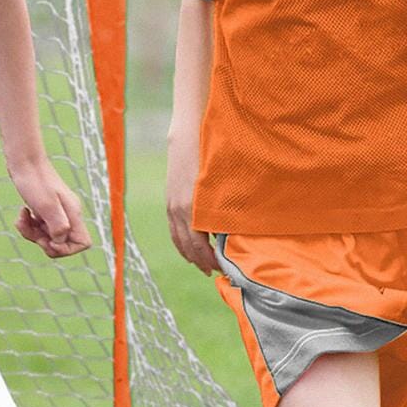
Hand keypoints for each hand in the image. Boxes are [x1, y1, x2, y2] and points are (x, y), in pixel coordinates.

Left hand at [9, 158, 90, 258]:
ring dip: (32, 234)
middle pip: (62, 243)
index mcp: (73, 214)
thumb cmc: (35, 180)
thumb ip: (58, 225)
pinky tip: (22, 213)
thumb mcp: (46, 205)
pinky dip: (28, 225)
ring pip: (47, 237)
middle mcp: (67, 215)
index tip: (49, 240)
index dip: (66, 249)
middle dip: (44, 243)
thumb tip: (60, 241)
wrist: (23, 160)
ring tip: (23, 218)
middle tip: (33, 231)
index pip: (83, 243)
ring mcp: (56, 212)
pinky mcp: (44, 210)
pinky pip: (38, 228)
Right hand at [164, 136, 218, 273]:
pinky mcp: (170, 201)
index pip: (199, 246)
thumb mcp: (223, 184)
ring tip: (202, 264)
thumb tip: (236, 230)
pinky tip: (189, 247)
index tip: (223, 268)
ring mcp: (171, 206)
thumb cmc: (211, 155)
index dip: (210, 260)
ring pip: (178, 240)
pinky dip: (181, 243)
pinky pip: (173, 230)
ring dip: (189, 255)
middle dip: (201, 262)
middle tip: (215, 272)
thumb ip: (225, 207)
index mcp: (192, 210)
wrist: (188, 134)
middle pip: (187, 247)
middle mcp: (178, 211)